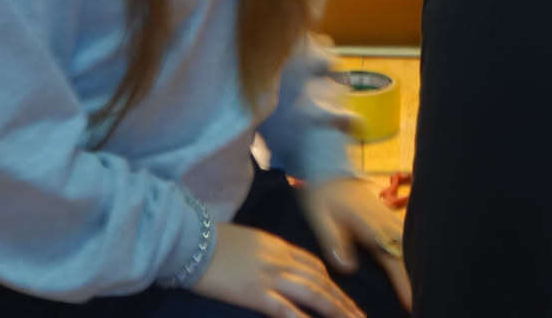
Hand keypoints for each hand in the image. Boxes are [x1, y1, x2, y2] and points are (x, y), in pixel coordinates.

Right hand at [191, 222, 364, 317]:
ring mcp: (270, 276)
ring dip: (336, 309)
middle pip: (321, 281)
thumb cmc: (212, 241)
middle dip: (343, 301)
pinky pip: (286, 310)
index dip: (331, 282)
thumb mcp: (248, 240)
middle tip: (360, 317)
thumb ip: (266, 253)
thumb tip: (273, 265)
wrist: (191, 240)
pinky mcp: (256, 294)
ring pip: (314, 294)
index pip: (314, 265)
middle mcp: (281, 260)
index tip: (343, 296)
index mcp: (278, 246)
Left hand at [300, 175, 412, 309]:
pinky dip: (412, 252)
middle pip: (407, 252)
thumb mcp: (320, 216)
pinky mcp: (387, 216)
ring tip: (423, 290)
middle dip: (417, 277)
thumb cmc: (322, 195)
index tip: (411, 301)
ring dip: (417, 264)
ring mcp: (388, 217)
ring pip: (409, 244)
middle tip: (420, 303)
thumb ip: (333, 240)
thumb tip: (348, 268)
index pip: (392, 257)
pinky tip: (415, 266)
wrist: (328, 168)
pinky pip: (405, 237)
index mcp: (369, 225)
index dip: (403, 280)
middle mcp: (384, 221)